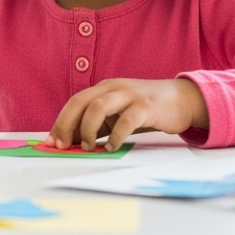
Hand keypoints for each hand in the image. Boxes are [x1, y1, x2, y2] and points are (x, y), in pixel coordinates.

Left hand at [46, 77, 210, 151]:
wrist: (182, 99)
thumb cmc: (145, 110)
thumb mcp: (117, 116)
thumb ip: (97, 126)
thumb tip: (72, 142)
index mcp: (103, 89)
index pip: (75, 102)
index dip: (61, 121)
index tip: (52, 141)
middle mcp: (113, 88)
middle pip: (81, 101)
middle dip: (67, 123)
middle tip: (62, 144)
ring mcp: (130, 95)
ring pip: (99, 106)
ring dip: (88, 128)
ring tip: (88, 146)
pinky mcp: (147, 106)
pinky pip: (127, 119)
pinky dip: (116, 134)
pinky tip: (112, 146)